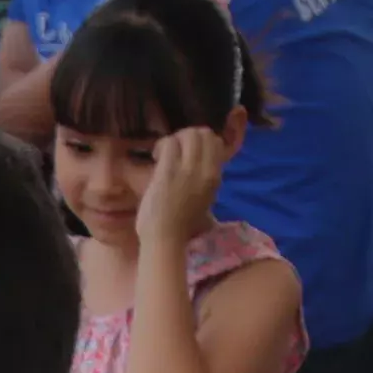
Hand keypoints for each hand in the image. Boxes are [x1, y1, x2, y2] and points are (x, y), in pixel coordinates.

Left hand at [135, 127, 223, 250]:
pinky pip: (169, 143)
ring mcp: (188, 170)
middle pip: (204, 133)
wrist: (165, 239)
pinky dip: (161, 145)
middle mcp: (206, 170)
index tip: (187, 152)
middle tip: (174, 150)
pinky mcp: (169, 171)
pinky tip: (155, 158)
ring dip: (173, 139)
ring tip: (163, 155)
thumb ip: (203, 180)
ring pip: (188, 134)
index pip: (216, 142)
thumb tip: (197, 163)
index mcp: (215, 177)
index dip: (200, 141)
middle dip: (187, 135)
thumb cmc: (180, 226)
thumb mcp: (203, 199)